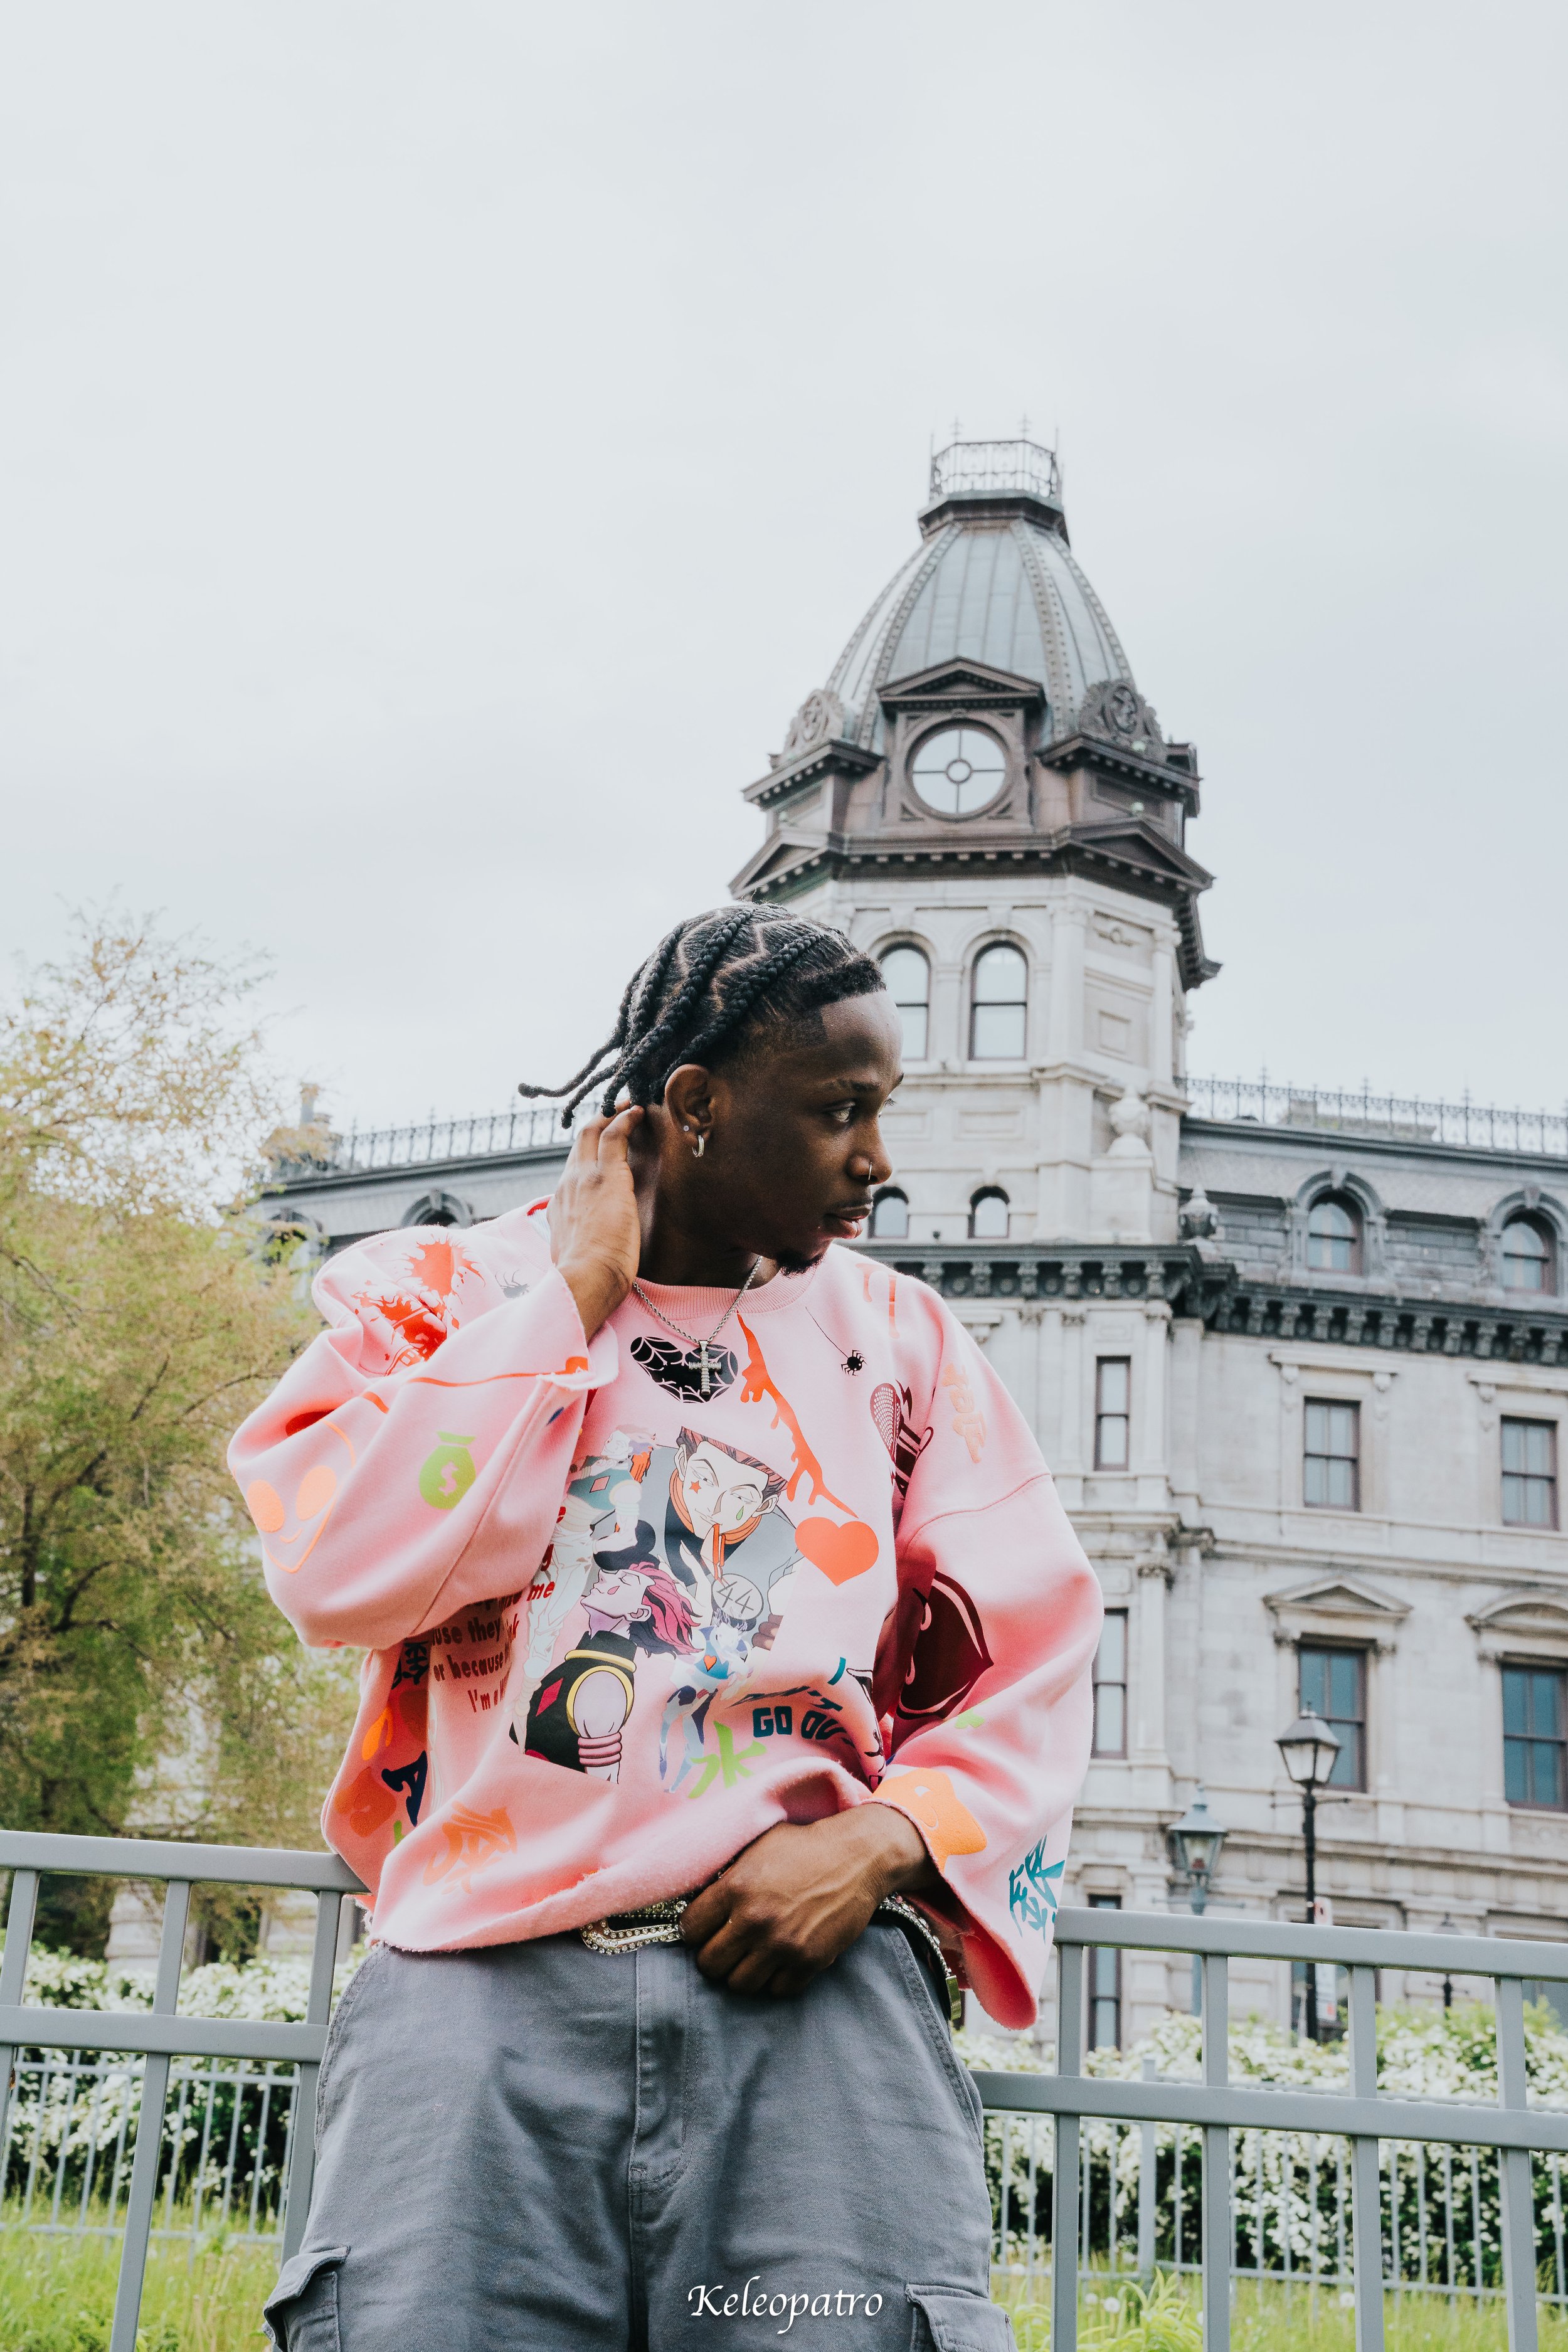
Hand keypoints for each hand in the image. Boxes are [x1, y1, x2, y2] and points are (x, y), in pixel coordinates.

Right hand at [548, 1108, 642, 1337]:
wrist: (585, 1279)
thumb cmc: (585, 1279)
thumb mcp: (572, 1260)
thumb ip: (576, 1249)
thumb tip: (580, 1256)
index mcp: (560, 1207)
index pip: (572, 1172)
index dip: (585, 1157)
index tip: (599, 1151)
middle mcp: (567, 1186)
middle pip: (578, 1144)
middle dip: (595, 1125)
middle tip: (613, 1113)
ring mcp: (584, 1178)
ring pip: (592, 1132)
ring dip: (610, 1115)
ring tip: (627, 1105)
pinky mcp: (606, 1176)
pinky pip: (614, 1134)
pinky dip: (625, 1118)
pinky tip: (638, 1111)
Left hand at [680, 1807, 935, 1998]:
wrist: (857, 1857)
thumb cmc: (805, 1846)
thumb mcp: (758, 1846)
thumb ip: (728, 1874)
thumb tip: (699, 1896)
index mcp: (735, 1887)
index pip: (690, 1929)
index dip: (695, 1930)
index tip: (705, 1928)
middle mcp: (755, 1920)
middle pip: (710, 1965)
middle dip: (714, 1957)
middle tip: (727, 1947)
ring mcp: (782, 1944)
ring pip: (740, 1984)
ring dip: (743, 1972)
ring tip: (752, 1956)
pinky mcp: (809, 1961)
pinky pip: (778, 1990)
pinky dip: (777, 1979)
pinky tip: (781, 1960)